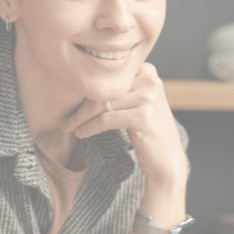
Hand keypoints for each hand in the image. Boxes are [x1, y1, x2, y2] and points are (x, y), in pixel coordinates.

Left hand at [62, 63, 187, 185]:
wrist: (167, 160)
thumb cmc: (148, 133)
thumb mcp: (139, 104)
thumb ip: (122, 90)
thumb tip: (83, 83)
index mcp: (148, 73)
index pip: (109, 78)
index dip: (88, 90)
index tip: (72, 103)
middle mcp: (151, 82)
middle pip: (104, 90)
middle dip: (81, 106)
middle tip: (66, 119)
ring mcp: (149, 98)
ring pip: (102, 104)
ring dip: (80, 118)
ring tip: (69, 127)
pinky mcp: (144, 116)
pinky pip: (106, 119)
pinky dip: (90, 127)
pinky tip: (81, 133)